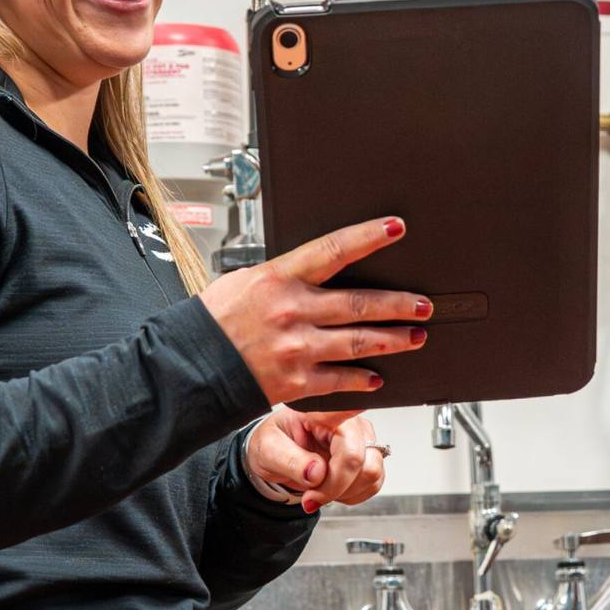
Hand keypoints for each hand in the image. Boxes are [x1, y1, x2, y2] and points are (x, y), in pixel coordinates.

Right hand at [199, 216, 430, 404]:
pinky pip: (339, 380)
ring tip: (415, 336)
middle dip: (398, 304)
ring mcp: (296, 348)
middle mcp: (292, 311)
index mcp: (279, 278)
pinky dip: (362, 379)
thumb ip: (284, 277)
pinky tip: (377, 377)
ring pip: (358, 342)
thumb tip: (318, 267)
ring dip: (392, 339)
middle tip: (423, 304)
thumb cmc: (212, 321)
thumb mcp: (244, 281)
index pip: (334, 250)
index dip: (368, 237)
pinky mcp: (295, 382)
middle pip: (359, 303)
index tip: (397, 228)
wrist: (186, 367)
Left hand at [246, 408, 387, 512]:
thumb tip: (316, 472)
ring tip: (320, 489)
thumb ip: (290, 461)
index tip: (373, 385)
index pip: (347, 410)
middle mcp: (349, 422)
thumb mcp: (268, 451)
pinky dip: (352, 494)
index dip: (361, 404)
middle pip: (360, 458)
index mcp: (322, 412)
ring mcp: (363, 439)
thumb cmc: (274, 445)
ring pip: (372, 473)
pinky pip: (374, 483)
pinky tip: (334, 488)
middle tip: (310, 495)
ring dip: (344, 491)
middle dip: (334, 486)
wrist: (278, 455)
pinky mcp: (370, 456)